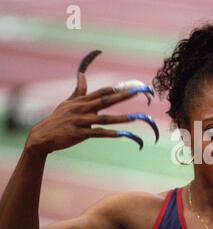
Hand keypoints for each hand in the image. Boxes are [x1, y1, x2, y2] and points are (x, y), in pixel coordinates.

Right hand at [25, 51, 158, 154]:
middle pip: (105, 101)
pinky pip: (97, 133)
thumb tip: (82, 75)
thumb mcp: (67, 103)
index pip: (101, 92)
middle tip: (136, 93)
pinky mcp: (79, 134)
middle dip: (122, 97)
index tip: (129, 86)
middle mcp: (82, 109)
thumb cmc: (57, 119)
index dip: (116, 89)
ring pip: (104, 119)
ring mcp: (80, 121)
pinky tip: (121, 134)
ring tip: (134, 117)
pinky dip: (109, 133)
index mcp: (81, 101)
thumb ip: (79, 91)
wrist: (42, 135)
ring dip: (120, 118)